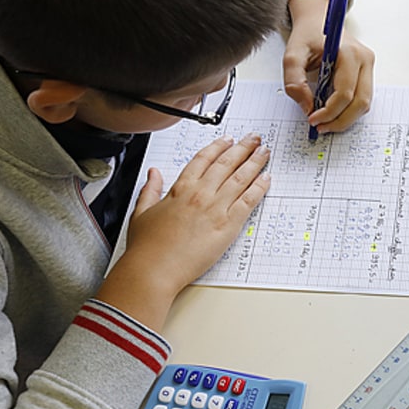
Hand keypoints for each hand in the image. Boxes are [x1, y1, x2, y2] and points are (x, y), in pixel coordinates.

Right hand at [96, 133, 270, 329]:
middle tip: (254, 139)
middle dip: (243, 148)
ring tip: (265, 152)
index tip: (228, 139)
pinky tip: (267, 178)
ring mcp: (215, 208)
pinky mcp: (228, 225)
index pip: (203, 159)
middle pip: (226, 163)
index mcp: (180, 189)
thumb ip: (149, 190)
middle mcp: (200, 194)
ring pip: (241, 178)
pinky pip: (248, 201)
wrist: (154, 269)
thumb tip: (153, 173)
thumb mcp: (141, 212)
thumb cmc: (147, 247)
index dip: (218, 147)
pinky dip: (259, 187)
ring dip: (255, 162)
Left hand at [281, 0, 374, 134]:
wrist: (318, 20)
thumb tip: (307, 107)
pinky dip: (348, 110)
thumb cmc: (307, 35)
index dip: (329, 111)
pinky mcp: (367, 72)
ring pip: (364, 104)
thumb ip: (294, 81)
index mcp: (349, 52)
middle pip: (360, 102)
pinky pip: (362, 98)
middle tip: (321, 128)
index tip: (311, 119)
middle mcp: (364, 59)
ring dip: (345, 118)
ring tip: (325, 123)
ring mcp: (369, 66)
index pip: (344, 93)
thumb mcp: (291, 54)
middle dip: (340, 120)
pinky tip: (332, 112)